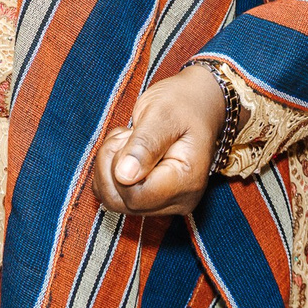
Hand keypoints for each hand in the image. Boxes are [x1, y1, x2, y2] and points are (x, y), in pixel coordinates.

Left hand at [90, 65, 224, 216]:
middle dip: (112, 164)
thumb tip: (124, 176)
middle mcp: (179, 202)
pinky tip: (127, 151)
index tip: (131, 137)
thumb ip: (145, 144)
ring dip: (109, 166)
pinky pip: (114, 195)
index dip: (120, 167)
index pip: (135, 196)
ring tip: (130, 141)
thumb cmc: (184, 104)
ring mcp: (166, 205)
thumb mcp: (163, 113)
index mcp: (186, 183)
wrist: (198, 102)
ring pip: (114, 200)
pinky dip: (110, 171)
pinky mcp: (152, 200)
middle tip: (129, 135)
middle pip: (121, 201)